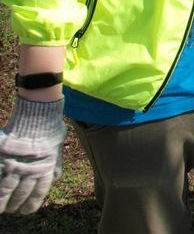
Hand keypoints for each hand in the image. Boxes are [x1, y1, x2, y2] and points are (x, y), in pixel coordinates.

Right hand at [0, 97, 66, 213]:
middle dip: (13, 206)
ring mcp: (13, 165)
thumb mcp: (57, 149)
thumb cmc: (49, 130)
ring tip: (0, 208)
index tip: (24, 210)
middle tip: (9, 209)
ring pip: (4, 192)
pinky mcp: (1, 159)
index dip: (29, 206)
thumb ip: (55, 165)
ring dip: (1, 202)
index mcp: (45, 170)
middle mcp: (29, 171)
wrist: (38, 114)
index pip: (36, 196)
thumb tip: (55, 178)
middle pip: (19, 196)